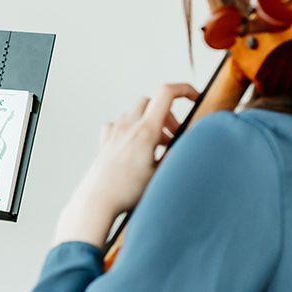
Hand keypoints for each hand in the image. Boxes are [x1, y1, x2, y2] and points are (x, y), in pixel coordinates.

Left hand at [54, 83, 197, 245]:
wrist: (97, 202)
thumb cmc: (128, 192)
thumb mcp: (161, 174)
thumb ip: (175, 155)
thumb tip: (186, 144)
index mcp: (146, 130)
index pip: (166, 93)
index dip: (185, 89)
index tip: (195, 98)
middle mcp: (128, 126)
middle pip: (151, 102)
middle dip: (166, 114)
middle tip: (172, 137)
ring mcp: (114, 132)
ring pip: (135, 112)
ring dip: (149, 122)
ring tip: (155, 146)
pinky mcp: (104, 141)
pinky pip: (118, 124)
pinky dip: (129, 129)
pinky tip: (132, 146)